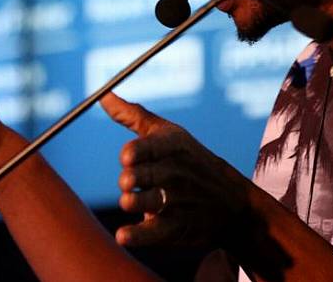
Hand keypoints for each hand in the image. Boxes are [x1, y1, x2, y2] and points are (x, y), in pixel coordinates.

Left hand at [100, 92, 252, 249]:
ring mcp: (177, 202)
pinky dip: (139, 235)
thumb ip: (132, 116)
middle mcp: (175, 173)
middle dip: (135, 178)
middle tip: (127, 181)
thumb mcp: (169, 134)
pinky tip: (123, 235)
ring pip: (152, 202)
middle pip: (149, 175)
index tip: (125, 157)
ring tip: (128, 201)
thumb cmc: (189, 159)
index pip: (154, 147)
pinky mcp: (176, 228)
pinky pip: (156, 232)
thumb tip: (103, 95)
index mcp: (173, 146)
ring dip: (138, 202)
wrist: (230, 202)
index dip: (138, 152)